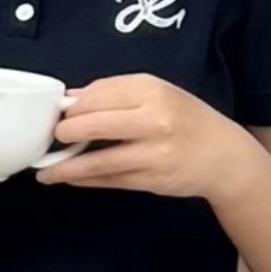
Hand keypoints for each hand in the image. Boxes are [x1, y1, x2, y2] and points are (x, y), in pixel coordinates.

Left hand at [34, 75, 239, 200]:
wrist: (224, 155)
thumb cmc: (186, 119)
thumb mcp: (158, 93)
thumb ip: (116, 92)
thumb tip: (71, 99)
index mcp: (153, 91)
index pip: (98, 95)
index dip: (72, 107)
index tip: (58, 114)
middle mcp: (155, 120)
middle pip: (95, 125)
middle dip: (65, 132)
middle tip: (52, 137)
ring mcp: (154, 153)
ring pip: (99, 161)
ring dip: (66, 167)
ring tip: (46, 171)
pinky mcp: (152, 180)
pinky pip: (110, 180)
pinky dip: (86, 180)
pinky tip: (70, 178)